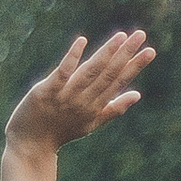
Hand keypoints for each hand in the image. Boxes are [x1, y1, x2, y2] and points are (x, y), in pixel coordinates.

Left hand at [5, 28, 152, 155]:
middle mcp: (84, 100)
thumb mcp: (91, 123)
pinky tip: (82, 41)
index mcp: (96, 106)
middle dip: (125, 54)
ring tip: (121, 36)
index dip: (135, 66)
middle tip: (141, 34)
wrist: (30, 146)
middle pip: (108, 74)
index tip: (150, 51)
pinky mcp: (46, 91)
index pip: (119, 82)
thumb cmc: (61, 132)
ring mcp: (65, 96)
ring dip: (106, 52)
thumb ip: (114, 108)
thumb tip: (137, 94)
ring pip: (90, 71)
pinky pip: (62, 72)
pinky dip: (72, 57)